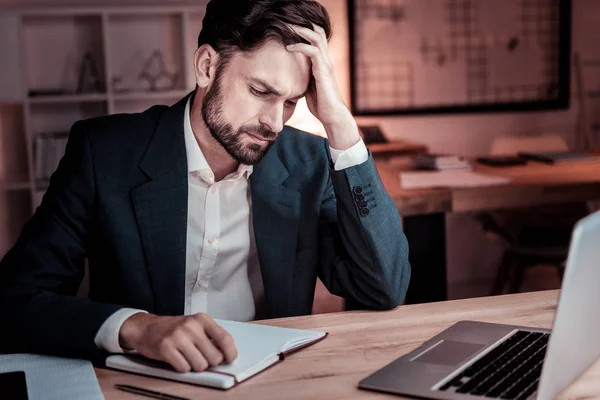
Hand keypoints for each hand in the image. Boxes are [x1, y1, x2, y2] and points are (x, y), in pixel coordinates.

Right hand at [119, 313, 237, 372]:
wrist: (146, 327)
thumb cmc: (173, 329)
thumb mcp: (195, 325)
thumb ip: (210, 336)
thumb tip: (226, 354)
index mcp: (202, 319)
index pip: (225, 339)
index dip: (230, 353)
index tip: (229, 359)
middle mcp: (191, 326)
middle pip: (214, 357)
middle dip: (209, 362)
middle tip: (200, 356)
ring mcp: (178, 336)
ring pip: (200, 365)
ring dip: (195, 366)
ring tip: (186, 356)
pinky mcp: (166, 348)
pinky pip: (184, 368)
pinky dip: (182, 367)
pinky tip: (177, 358)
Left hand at [286, 24, 359, 149]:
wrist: (332, 116)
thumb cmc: (321, 105)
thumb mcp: (309, 88)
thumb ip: (304, 78)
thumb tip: (292, 75)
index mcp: (323, 63)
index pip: (317, 39)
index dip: (305, 31)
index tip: (290, 29)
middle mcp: (326, 60)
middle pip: (318, 33)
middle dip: (303, 25)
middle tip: (287, 22)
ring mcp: (326, 64)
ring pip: (316, 37)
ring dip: (300, 30)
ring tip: (287, 27)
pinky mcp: (323, 71)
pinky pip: (312, 51)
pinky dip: (300, 46)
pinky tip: (289, 47)